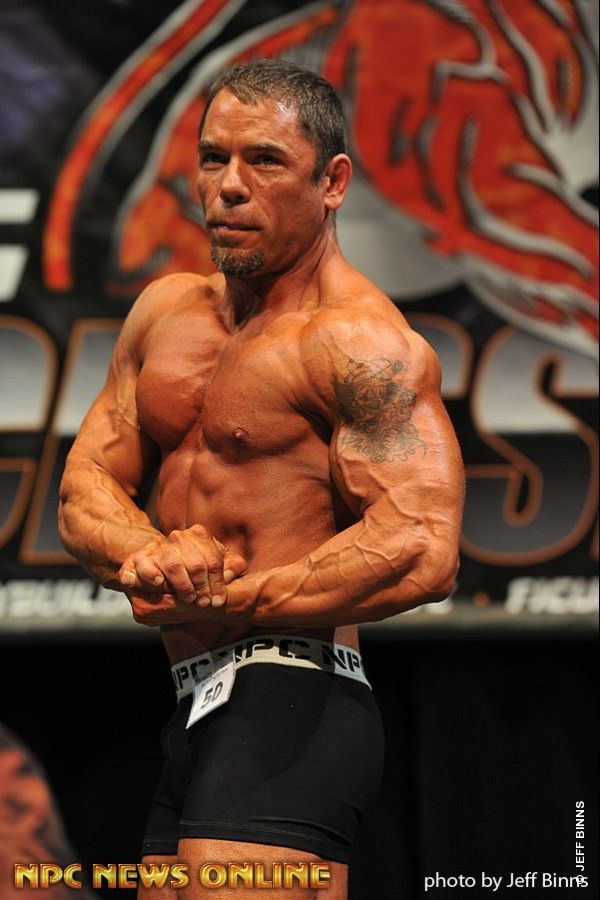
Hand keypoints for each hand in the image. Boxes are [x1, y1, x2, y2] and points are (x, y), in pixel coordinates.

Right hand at [117, 524, 246, 607]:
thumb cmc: (194, 564)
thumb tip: (233, 572)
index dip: (218, 583)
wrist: (161, 558)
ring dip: (183, 585)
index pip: (213, 560)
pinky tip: (158, 582)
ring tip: (189, 598)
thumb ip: (230, 566)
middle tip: (204, 603)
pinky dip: (149, 573)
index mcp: (199, 534)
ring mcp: (159, 547)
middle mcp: (178, 537)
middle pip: (196, 564)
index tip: (218, 600)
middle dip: (202, 588)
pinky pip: (143, 565)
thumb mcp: (215, 563)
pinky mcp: (138, 558)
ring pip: (173, 564)